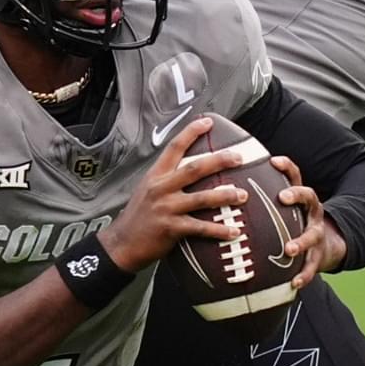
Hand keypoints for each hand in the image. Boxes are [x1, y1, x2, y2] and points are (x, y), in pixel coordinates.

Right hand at [99, 116, 248, 271]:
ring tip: (243, 195)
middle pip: (194, 169)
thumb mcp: (147, 189)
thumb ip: (167, 179)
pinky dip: (219, 230)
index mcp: (156, 176)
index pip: (174, 147)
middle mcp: (161, 188)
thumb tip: (192, 170)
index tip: (208, 122)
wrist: (122, 243)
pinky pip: (200, 227)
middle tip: (238, 157)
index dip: (191, 132)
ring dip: (225, 196)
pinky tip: (234, 231)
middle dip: (219, 161)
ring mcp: (166, 208)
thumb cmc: (138, 216)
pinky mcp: (171, 228)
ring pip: (201, 198)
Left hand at [271, 155, 346, 289]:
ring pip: (312, 235)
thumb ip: (262, 197)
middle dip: (297, 195)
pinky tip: (294, 283)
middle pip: (309, 197)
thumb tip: (225, 183)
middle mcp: (311, 212)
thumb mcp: (283, 208)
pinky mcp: (318, 257)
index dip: (287, 167)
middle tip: (282, 197)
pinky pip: (311, 267)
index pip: (296, 176)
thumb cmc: (291, 222)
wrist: (326, 245)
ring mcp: (317, 234)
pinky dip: (304, 275)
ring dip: (301, 242)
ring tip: (289, 250)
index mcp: (301, 199)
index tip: (273, 160)